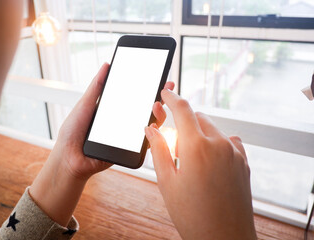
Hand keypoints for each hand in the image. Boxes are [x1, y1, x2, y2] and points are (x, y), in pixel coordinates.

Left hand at [30, 63, 174, 225]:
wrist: (69, 157)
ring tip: (155, 106)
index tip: (161, 79)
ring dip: (158, 115)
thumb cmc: (73, 131)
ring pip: (151, 126)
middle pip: (148, 110)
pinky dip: (150, 134)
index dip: (150, 88)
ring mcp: (128, 136)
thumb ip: (97, 87)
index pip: (136, 97)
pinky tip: (150, 125)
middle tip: (165, 89)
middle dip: (160, 100)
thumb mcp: (85, 104)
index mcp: (115, 109)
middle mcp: (124, 122)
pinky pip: (144, 142)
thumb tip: (107, 65)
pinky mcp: (129, 150)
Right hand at [145, 89, 256, 239]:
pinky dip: (216, 143)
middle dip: (184, 122)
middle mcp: (219, 143)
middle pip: (198, 117)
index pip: (183, 109)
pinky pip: (228, 140)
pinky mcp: (243, 161)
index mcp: (196, 146)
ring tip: (191, 160)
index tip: (165, 93)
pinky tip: (208, 161)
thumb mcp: (167, 181)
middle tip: (173, 141)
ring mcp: (234, 152)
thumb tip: (151, 128)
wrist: (225, 238)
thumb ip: (158, 149)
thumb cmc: (193, 215)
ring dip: (199, 134)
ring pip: (213, 128)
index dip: (172, 98)